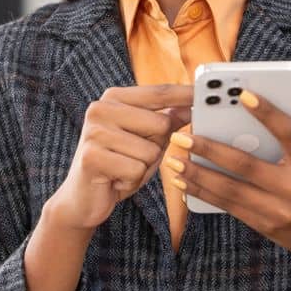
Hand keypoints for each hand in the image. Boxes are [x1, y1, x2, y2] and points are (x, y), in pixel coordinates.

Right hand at [46, 84, 194, 230]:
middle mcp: (100, 109)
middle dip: (157, 147)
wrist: (82, 198)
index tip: (208, 92)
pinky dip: (132, 181)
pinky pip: (136, 169)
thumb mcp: (145, 140)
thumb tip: (191, 107)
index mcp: (114, 98)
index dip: (185, 94)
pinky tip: (115, 180)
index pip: (159, 92)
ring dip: (144, 167)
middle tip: (133, 156)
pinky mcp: (91, 157)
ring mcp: (94, 132)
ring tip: (123, 169)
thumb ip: (165, 121)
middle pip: (160, 124)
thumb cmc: (118, 165)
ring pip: (151, 150)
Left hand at [165, 86, 290, 263]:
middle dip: (210, 150)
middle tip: (182, 135)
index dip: (266, 112)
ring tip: (173, 158)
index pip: (288, 133)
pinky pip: (227, 206)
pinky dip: (201, 192)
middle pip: (246, 164)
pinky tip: (182, 181)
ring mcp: (278, 209)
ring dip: (197, 174)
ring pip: (230, 189)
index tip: (242, 94)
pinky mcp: (263, 224)